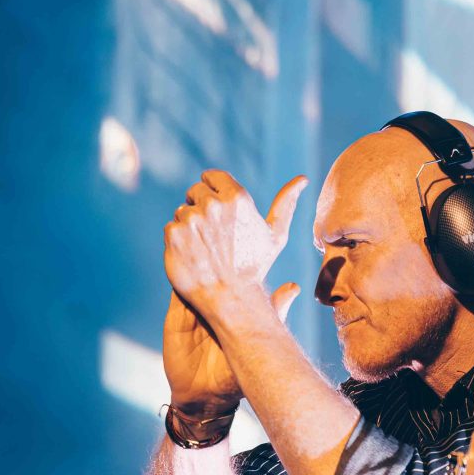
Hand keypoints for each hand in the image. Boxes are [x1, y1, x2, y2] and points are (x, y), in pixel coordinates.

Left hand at [162, 170, 307, 324]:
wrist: (230, 298)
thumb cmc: (254, 267)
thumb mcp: (275, 235)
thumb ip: (286, 204)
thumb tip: (303, 178)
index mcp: (237, 198)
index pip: (211, 177)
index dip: (212, 192)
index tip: (216, 211)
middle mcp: (213, 205)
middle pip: (194, 192)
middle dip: (200, 208)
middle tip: (210, 235)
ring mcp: (192, 219)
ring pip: (182, 211)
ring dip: (188, 226)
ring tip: (203, 248)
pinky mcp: (174, 234)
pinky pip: (171, 228)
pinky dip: (177, 240)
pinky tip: (191, 255)